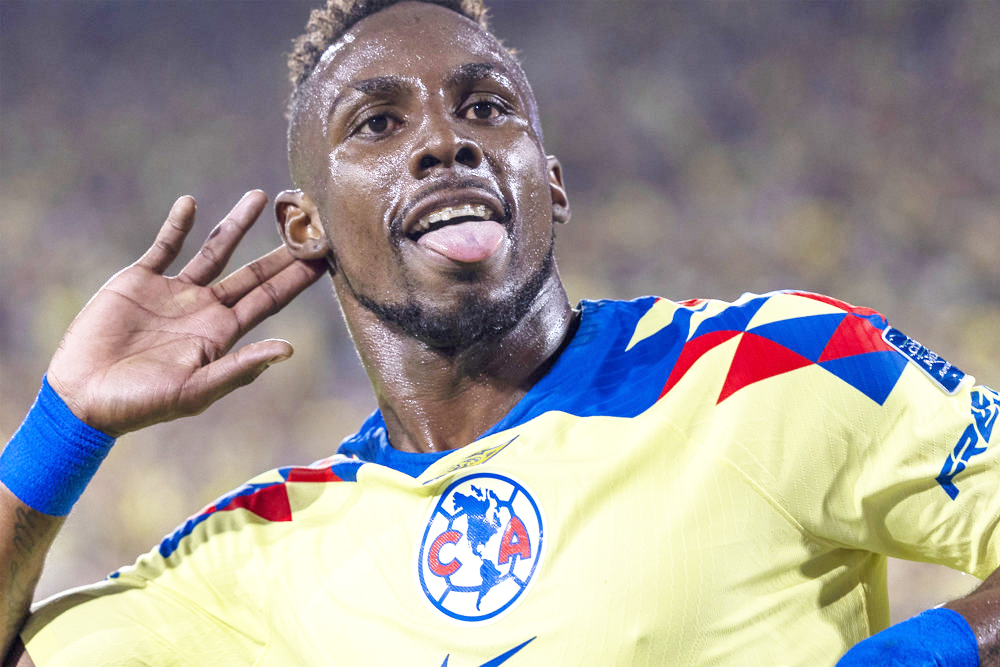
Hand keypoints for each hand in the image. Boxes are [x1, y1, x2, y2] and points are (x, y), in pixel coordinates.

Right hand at [45, 191, 325, 436]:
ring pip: (214, 250)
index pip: (271, 298)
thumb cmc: (141, 404)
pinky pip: (164, 246)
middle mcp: (205, 309)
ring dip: (236, 223)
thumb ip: (240, 367)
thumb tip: (289, 349)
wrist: (83, 397)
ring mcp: (174, 293)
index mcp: (223, 333)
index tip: (325, 254)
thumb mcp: (196, 391)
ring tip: (261, 196)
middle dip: (281, 248)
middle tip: (308, 219)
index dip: (297, 277)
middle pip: (253, 271)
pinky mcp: (139, 282)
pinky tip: (191, 203)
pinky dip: (177, 225)